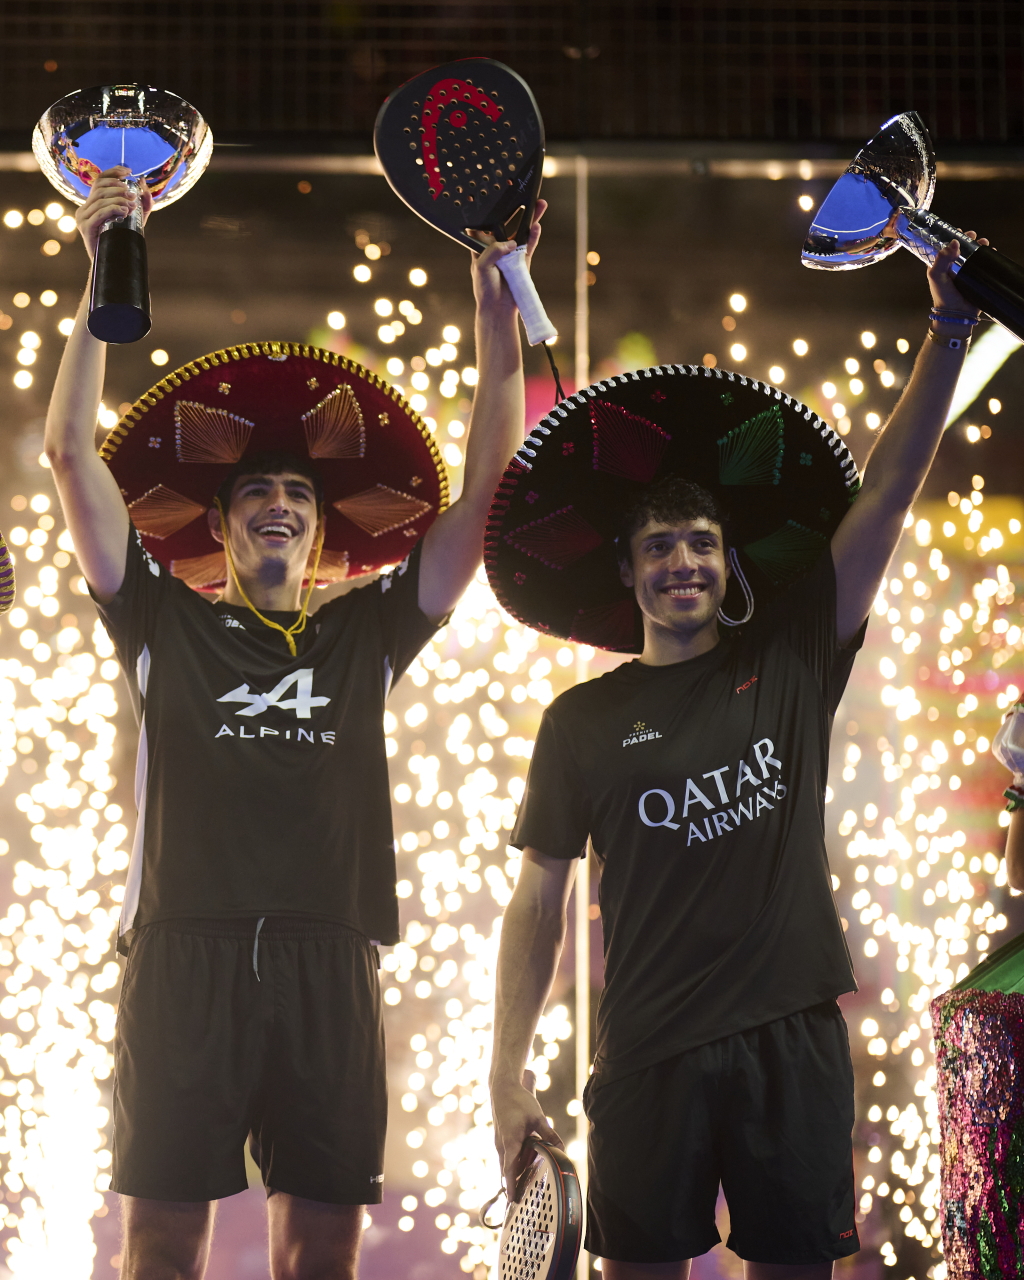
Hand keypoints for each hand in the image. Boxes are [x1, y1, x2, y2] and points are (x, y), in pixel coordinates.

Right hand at [75, 166, 152, 261]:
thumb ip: (142, 204)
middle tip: (133, 196)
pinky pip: (99, 213)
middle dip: (118, 189)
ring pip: (100, 200)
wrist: (113, 262)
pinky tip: (124, 211)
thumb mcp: (136, 219)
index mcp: (92, 203)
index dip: (112, 172)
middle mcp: (84, 208)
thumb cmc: (123, 240)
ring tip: (131, 206)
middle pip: (100, 188)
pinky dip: (113, 209)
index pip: (99, 181)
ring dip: (118, 200)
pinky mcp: (85, 228)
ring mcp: (82, 217)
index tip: (127, 171)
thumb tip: (144, 183)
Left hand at [468, 199, 546, 315]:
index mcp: (481, 244)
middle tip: (524, 192)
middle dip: (516, 207)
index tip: (496, 193)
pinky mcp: (524, 259)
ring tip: (539, 203)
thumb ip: (493, 251)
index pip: (485, 222)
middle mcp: (497, 245)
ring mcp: (511, 251)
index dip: (490, 209)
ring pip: (522, 230)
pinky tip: (537, 225)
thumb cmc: (484, 288)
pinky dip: (534, 235)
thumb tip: (512, 242)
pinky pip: (530, 244)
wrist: (498, 308)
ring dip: (531, 217)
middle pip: (508, 221)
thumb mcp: (482, 266)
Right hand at [490, 1067, 563, 1194]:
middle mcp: (502, 1145)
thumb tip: (562, 1150)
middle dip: (513, 1187)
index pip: (509, 1170)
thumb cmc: (519, 1101)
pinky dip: (512, 1166)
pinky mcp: (501, 1139)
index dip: (512, 1186)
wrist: (502, 1087)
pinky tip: (523, 1168)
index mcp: (510, 1142)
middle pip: (507, 1172)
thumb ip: (549, 1134)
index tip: (513, 1202)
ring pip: (506, 1165)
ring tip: (523, 1192)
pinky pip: (506, 1157)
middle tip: (521, 1204)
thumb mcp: (538, 1117)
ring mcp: (499, 1142)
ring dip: (513, 1176)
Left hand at [927, 229, 988, 315]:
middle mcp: (954, 267)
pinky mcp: (977, 277)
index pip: (946, 247)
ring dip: (980, 245)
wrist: (957, 314)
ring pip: (974, 253)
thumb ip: (941, 258)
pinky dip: (988, 255)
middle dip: (969, 239)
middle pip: (963, 248)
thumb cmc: (943, 296)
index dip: (953, 238)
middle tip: (973, 236)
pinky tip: (991, 251)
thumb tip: (955, 241)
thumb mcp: (936, 275)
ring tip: (984, 242)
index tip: (959, 232)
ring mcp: (966, 272)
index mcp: (941, 265)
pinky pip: (984, 263)